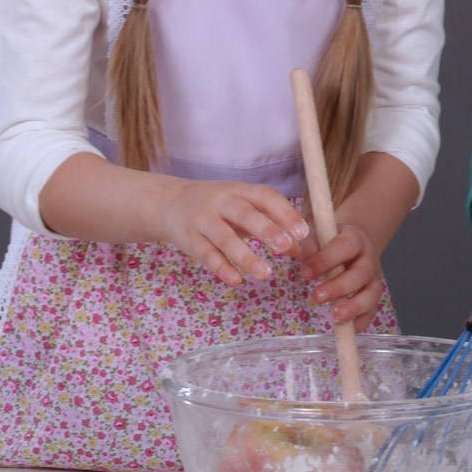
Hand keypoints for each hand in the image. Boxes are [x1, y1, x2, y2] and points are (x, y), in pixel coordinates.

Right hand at [155, 180, 308, 286]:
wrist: (170, 202)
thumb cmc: (218, 207)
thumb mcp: (243, 208)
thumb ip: (270, 224)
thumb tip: (297, 249)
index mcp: (240, 190)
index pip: (265, 196)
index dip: (284, 213)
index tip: (302, 232)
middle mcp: (221, 202)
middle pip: (245, 215)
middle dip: (266, 230)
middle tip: (285, 247)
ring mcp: (203, 220)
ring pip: (225, 238)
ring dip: (245, 257)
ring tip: (265, 274)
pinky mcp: (190, 239)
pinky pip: (207, 255)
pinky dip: (222, 268)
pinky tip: (236, 280)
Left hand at [299, 222, 385, 324]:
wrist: (349, 243)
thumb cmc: (328, 240)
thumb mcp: (317, 235)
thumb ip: (310, 246)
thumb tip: (306, 267)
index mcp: (354, 238)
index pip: (345, 247)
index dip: (326, 260)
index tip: (305, 273)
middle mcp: (368, 258)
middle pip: (361, 274)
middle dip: (339, 287)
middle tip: (317, 297)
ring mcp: (374, 278)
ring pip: (371, 294)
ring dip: (354, 307)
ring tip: (335, 317)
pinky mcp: (373, 295)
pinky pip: (372, 311)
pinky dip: (361, 321)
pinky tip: (347, 329)